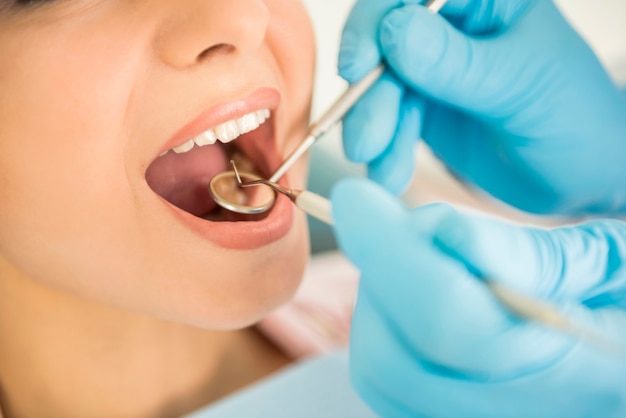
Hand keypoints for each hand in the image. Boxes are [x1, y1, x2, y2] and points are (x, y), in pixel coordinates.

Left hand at [331, 178, 625, 416]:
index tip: (356, 196)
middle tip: (412, 226)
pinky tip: (419, 295)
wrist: (623, 352)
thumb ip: (533, 254)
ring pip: (383, 377)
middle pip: (395, 361)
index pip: (453, 323)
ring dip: (381, 302)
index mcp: (583, 377)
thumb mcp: (616, 261)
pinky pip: (392, 386)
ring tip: (424, 260)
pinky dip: (387, 331)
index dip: (391, 252)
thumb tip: (439, 230)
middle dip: (382, 276)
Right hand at [339, 0, 625, 214]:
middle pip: (384, 42)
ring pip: (381, 87)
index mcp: (485, 0)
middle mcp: (453, 26)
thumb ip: (458, 64)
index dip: (376, 23)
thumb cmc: (574, 119)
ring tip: (381, 172)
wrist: (580, 176)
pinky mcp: (425, 107)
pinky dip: (385, 149)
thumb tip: (393, 33)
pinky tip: (390, 174)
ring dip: (374, 130)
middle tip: (365, 142)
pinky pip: (389, 120)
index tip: (359, 67)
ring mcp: (435, 68)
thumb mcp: (521, 87)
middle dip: (370, 95)